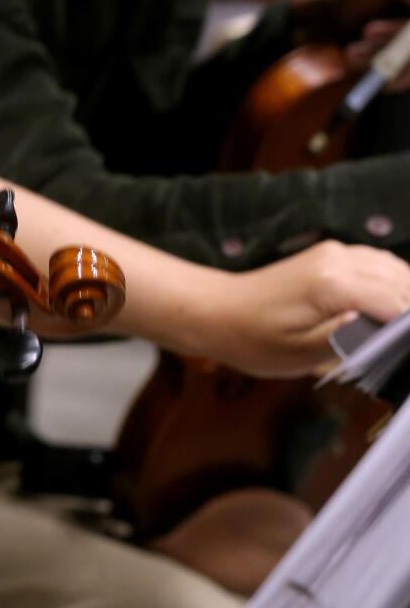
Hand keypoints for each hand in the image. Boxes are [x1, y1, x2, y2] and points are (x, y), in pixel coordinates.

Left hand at [195, 240, 409, 376]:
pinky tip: (392, 309)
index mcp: (333, 284)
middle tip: (400, 346)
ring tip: (397, 332)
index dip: (407, 333)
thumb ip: (352, 339)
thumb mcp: (303, 353)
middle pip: (402, 284)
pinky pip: (378, 264)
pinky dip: (393, 284)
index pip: (399, 305)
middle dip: (408, 314)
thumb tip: (390, 327)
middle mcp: (339, 259)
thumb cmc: (253, 339)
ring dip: (405, 297)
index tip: (404, 355)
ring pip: (395, 270)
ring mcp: (335, 252)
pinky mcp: (332, 254)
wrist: (217, 311)